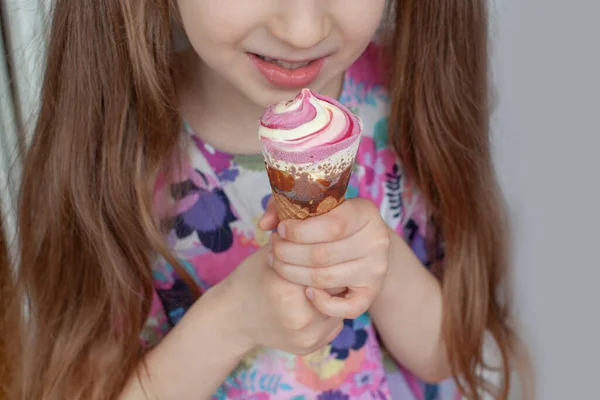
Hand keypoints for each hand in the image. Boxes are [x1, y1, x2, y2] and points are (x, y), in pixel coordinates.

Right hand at [224, 245, 343, 355]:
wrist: (233, 318)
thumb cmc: (252, 278)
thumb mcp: (270, 253)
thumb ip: (299, 243)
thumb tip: (328, 231)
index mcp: (287, 287)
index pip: (328, 266)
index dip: (329, 257)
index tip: (327, 251)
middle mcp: (299, 315)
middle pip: (337, 288)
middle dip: (335, 276)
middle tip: (329, 267)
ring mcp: (305, 335)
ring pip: (339, 307)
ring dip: (334, 296)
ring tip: (317, 287)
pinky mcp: (309, 347)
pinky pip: (334, 324)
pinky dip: (328, 313)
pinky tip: (312, 305)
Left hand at [265, 198, 390, 319]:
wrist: (363, 245)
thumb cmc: (330, 222)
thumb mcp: (313, 207)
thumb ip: (285, 207)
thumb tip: (265, 224)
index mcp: (364, 213)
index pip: (332, 225)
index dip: (300, 231)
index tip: (280, 231)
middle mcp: (376, 241)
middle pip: (323, 254)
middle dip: (289, 252)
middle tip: (274, 249)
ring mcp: (376, 269)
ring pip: (325, 278)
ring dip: (293, 273)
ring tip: (278, 263)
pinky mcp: (372, 293)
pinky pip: (347, 308)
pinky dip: (322, 303)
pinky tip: (306, 292)